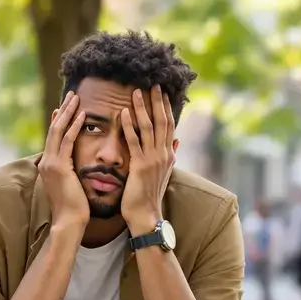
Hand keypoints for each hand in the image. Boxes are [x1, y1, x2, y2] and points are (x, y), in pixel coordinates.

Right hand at [38, 91, 88, 228]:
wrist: (69, 221)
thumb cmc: (74, 208)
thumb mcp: (70, 186)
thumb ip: (70, 173)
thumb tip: (76, 167)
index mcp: (48, 166)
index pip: (53, 138)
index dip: (59, 120)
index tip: (65, 107)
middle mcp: (46, 162)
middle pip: (54, 129)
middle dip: (63, 110)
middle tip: (72, 94)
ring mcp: (51, 164)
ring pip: (58, 131)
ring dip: (68, 112)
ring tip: (76, 97)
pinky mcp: (59, 167)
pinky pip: (68, 141)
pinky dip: (75, 126)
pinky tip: (82, 114)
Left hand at [119, 85, 174, 235]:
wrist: (145, 216)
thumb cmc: (149, 196)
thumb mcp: (163, 173)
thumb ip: (169, 155)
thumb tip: (177, 141)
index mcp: (168, 155)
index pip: (168, 125)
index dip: (165, 108)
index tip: (161, 92)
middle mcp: (163, 154)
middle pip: (162, 122)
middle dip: (156, 102)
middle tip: (152, 83)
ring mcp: (153, 160)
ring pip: (148, 128)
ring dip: (142, 108)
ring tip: (135, 92)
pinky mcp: (140, 166)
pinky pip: (134, 142)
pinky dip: (129, 126)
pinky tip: (123, 113)